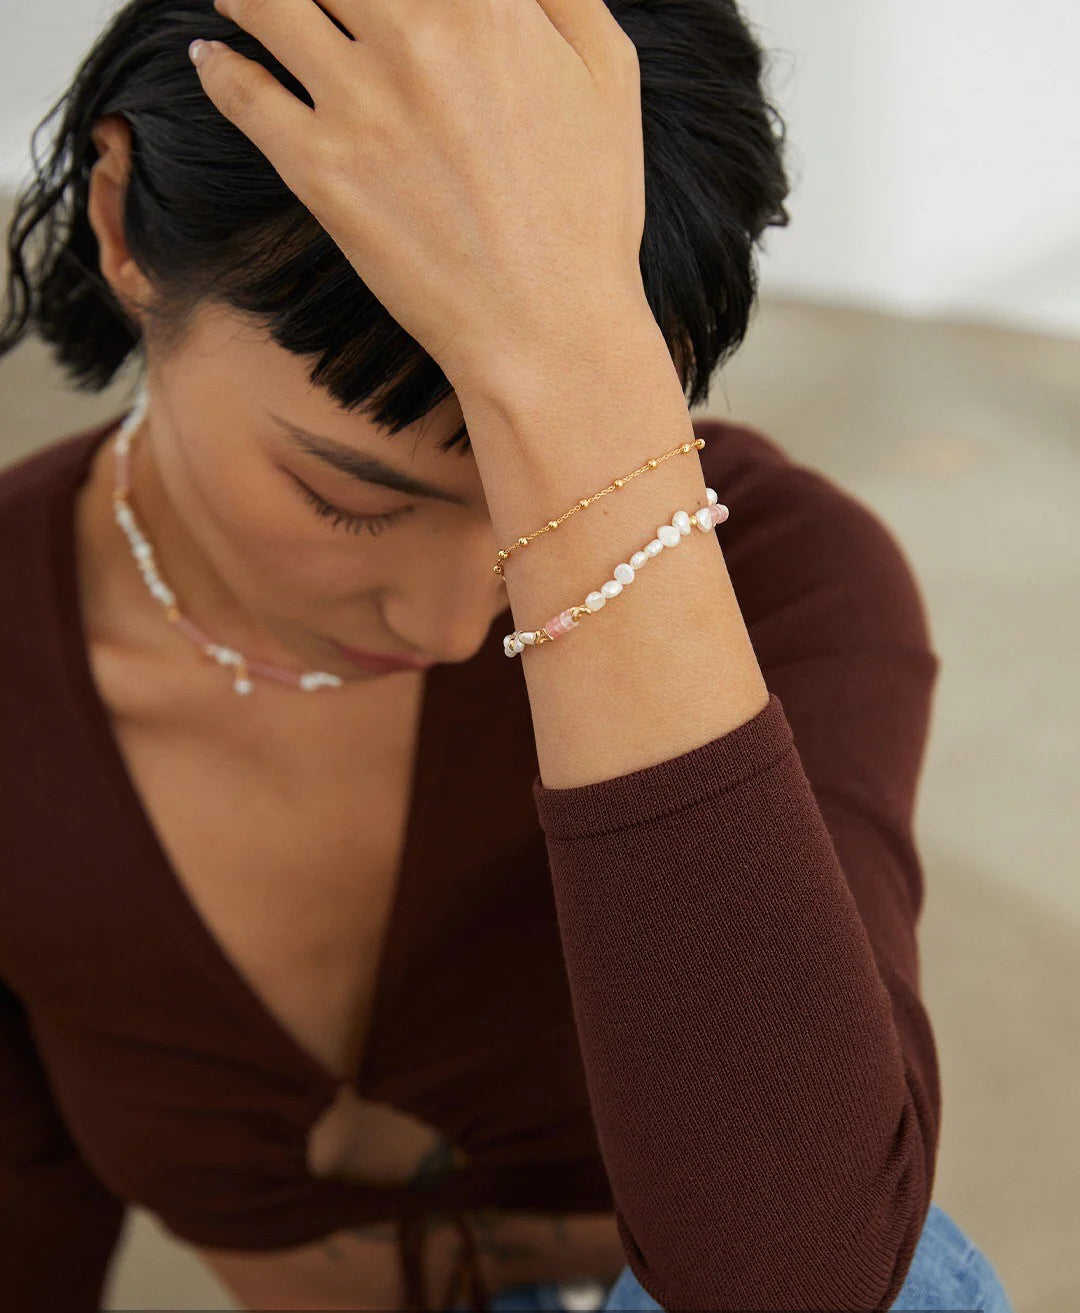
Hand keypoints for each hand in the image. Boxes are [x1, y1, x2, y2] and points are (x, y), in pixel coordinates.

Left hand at [193, 0, 650, 392]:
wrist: (547, 328)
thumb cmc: (589, 213)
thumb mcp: (608, 72)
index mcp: (487, 3)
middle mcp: (415, 33)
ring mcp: (360, 100)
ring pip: (265, 2)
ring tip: (238, 3)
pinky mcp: (319, 168)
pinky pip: (239, 91)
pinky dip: (217, 67)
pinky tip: (213, 59)